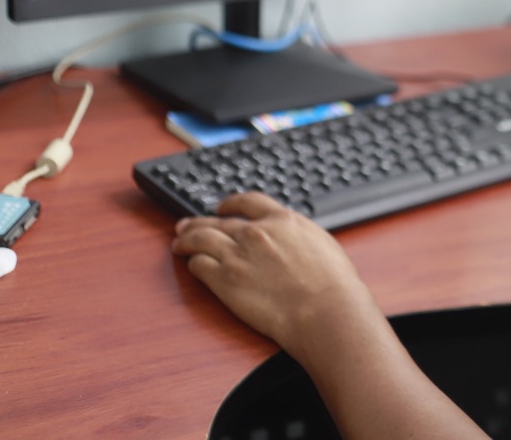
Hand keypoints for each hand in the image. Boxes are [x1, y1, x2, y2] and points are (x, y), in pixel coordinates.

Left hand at [171, 192, 377, 356]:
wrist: (323, 309)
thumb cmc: (332, 284)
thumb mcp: (320, 243)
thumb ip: (297, 236)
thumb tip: (291, 240)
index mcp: (282, 220)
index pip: (247, 202)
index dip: (230, 203)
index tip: (222, 208)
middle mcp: (256, 232)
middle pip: (217, 220)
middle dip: (198, 222)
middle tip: (186, 225)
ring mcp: (237, 255)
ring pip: (200, 238)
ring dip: (186, 239)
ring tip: (179, 244)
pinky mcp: (224, 280)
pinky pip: (199, 265)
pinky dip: (193, 263)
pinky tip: (193, 266)